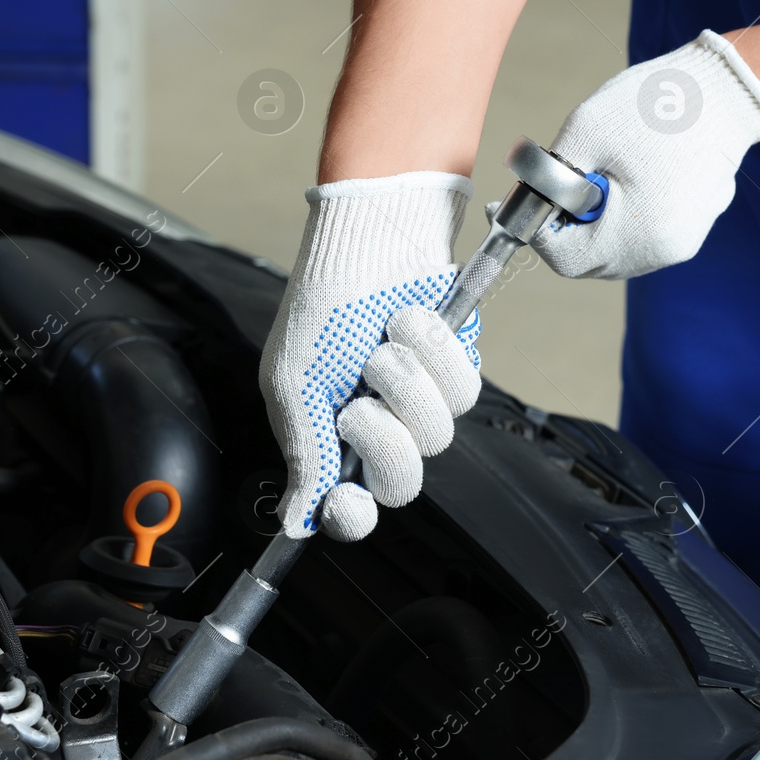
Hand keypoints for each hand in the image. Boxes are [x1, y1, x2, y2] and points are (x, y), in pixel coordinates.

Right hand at [260, 172, 481, 541]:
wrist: (375, 238)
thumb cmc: (326, 303)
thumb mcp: (294, 382)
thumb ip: (303, 453)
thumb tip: (294, 521)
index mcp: (331, 436)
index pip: (351, 505)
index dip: (353, 514)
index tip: (347, 500)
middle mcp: (380, 425)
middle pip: (401, 480)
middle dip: (383, 437)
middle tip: (362, 401)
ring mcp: (421, 399)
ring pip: (437, 433)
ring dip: (407, 382)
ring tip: (384, 343)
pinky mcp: (457, 369)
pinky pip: (465, 390)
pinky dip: (437, 354)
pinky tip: (414, 323)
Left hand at [532, 30, 759, 279]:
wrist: (732, 89)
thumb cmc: (660, 105)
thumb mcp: (586, 131)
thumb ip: (549, 176)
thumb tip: (527, 202)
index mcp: (638, 236)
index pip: (564, 258)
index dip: (533, 231)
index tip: (506, 204)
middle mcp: (664, 251)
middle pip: (589, 259)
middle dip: (561, 225)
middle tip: (547, 184)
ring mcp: (683, 240)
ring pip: (614, 247)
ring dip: (590, 219)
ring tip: (589, 171)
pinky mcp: (692, 224)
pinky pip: (640, 231)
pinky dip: (618, 212)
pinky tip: (622, 172)